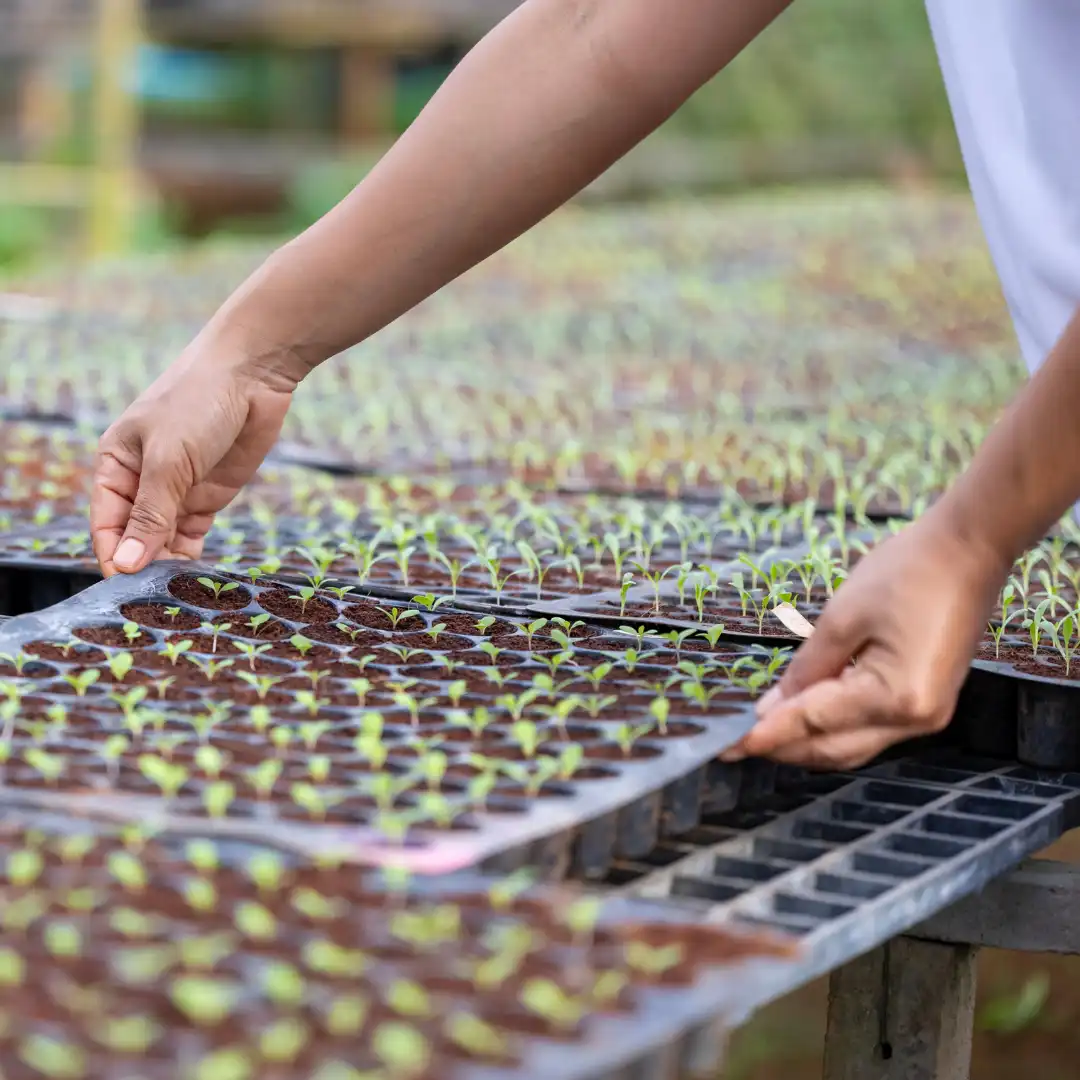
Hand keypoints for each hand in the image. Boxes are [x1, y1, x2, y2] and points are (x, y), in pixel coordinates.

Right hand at [91, 336, 301, 576]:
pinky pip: (192, 535)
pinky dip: (191, 556)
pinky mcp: (208, 495)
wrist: (253, 374)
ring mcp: (176, 490)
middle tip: (156, 601)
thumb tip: (127, 564)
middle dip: (143, 566)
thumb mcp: (168, 459)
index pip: (107, 524)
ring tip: (176, 596)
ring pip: (163, 540)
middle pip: (135, 537)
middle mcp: (142, 482)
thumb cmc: (197, 402)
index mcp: (116, 465)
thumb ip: (150, 514)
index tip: (125, 589)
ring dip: (168, 566)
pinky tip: (195, 579)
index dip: (114, 557)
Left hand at [722, 509, 1008, 769]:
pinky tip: (803, 715)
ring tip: (761, 731)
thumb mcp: (843, 617)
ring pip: (851, 745)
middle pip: (834, 749)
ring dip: (806, 740)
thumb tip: (771, 708)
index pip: (814, 724)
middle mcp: (916, 719)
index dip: (767, 735)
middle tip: (735, 740)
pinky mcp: (926, 703)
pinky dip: (833, 726)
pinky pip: (870, 728)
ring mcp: (926, 716)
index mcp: (896, 696)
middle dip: (783, 746)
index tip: (728, 744)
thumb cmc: (910, 571)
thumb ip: (805, 670)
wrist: (969, 549)